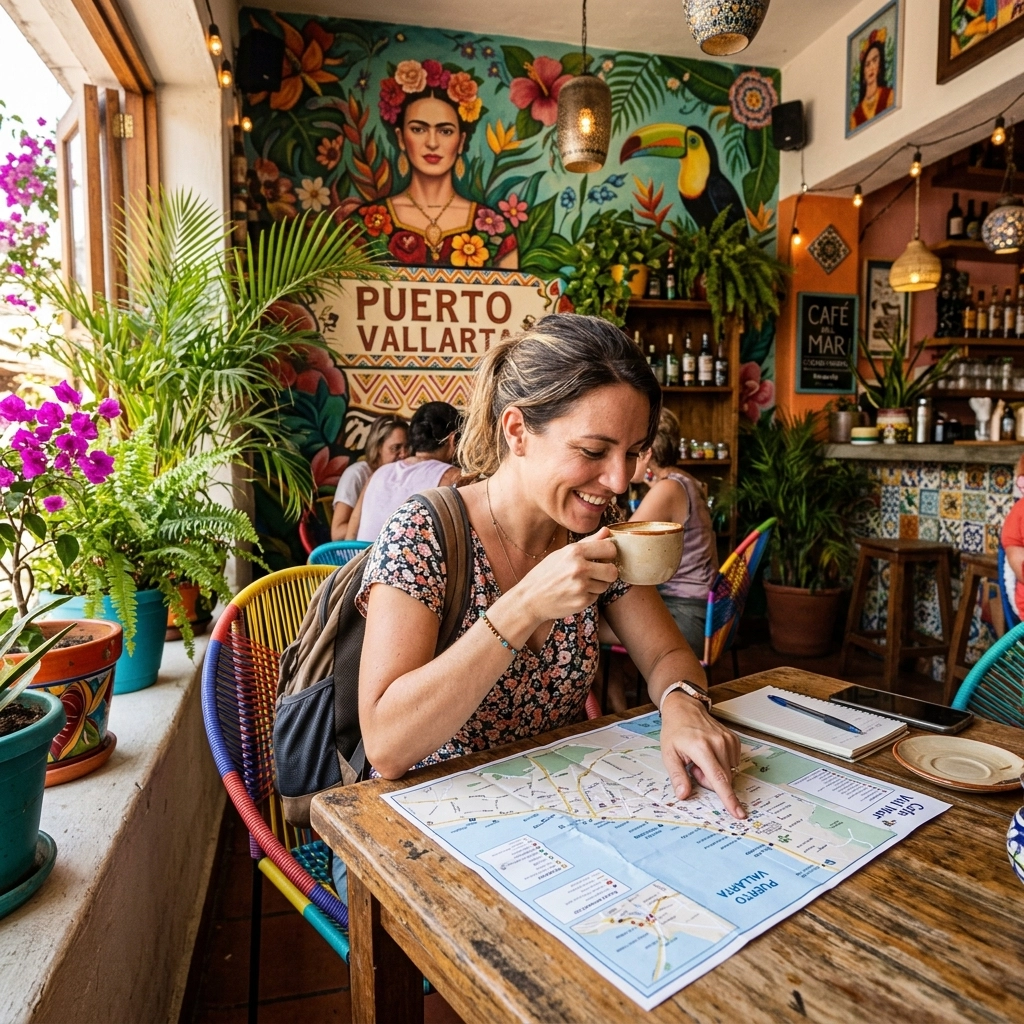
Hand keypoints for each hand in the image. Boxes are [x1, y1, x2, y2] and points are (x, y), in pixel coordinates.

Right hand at [515, 527, 618, 624]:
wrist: (530, 598)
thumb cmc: (546, 573)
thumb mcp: (563, 553)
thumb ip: (588, 543)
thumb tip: (608, 531)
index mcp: (575, 551)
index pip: (610, 548)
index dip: (609, 554)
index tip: (604, 558)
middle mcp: (579, 568)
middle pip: (613, 570)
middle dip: (608, 573)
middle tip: (597, 574)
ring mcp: (581, 586)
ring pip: (605, 585)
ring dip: (597, 585)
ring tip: (580, 584)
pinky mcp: (582, 601)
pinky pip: (596, 597)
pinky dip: (589, 596)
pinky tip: (575, 593)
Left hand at [660, 693, 745, 818]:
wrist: (684, 709)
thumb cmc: (675, 731)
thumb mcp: (669, 754)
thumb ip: (677, 776)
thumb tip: (683, 794)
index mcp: (701, 748)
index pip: (718, 779)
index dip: (729, 799)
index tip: (739, 813)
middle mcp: (718, 743)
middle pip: (723, 779)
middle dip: (708, 780)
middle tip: (693, 768)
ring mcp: (728, 740)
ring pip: (728, 772)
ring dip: (715, 772)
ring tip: (700, 759)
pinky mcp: (734, 740)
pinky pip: (732, 763)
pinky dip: (721, 764)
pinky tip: (710, 754)